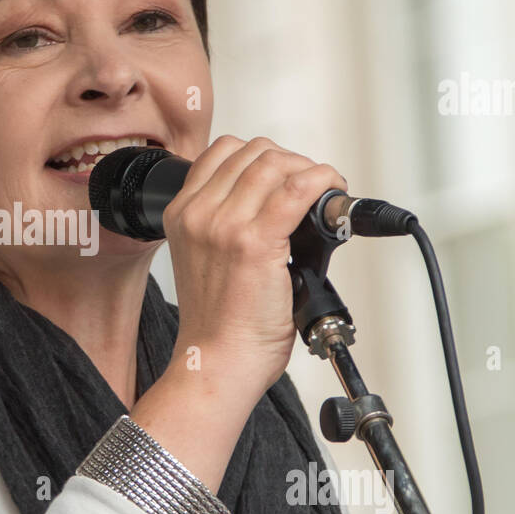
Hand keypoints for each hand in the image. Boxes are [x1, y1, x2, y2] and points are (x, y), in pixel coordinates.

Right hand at [161, 135, 347, 411]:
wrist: (217, 360)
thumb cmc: (218, 323)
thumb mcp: (206, 258)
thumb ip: (228, 223)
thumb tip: (281, 199)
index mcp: (182, 214)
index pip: (224, 152)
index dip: (262, 156)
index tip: (285, 174)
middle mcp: (198, 214)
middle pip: (253, 152)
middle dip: (290, 162)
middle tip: (311, 186)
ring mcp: (224, 226)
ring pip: (275, 164)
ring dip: (309, 170)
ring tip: (324, 192)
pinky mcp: (254, 243)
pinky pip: (297, 190)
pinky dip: (322, 181)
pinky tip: (332, 192)